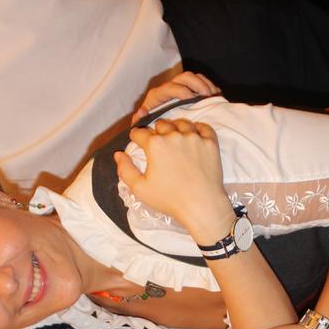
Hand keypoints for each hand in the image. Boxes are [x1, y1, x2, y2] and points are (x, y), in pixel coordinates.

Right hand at [114, 118, 233, 237]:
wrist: (202, 205)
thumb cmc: (169, 199)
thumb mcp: (140, 189)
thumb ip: (125, 170)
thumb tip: (118, 154)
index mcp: (155, 144)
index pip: (140, 133)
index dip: (136, 136)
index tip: (136, 140)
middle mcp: (174, 135)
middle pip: (161, 124)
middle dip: (156, 131)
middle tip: (157, 142)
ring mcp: (194, 138)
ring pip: (181, 123)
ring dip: (175, 127)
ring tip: (174, 137)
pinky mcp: (210, 143)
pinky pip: (203, 127)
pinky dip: (197, 128)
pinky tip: (194, 135)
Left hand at [132, 72, 220, 123]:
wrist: (162, 132)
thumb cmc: (151, 128)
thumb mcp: (144, 126)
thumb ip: (139, 121)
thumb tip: (142, 111)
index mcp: (158, 95)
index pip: (169, 87)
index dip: (180, 90)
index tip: (191, 98)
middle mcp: (170, 88)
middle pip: (184, 77)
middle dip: (197, 84)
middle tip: (206, 96)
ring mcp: (182, 88)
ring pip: (194, 77)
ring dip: (205, 84)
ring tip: (212, 96)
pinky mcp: (192, 90)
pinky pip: (203, 81)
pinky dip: (210, 86)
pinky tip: (216, 95)